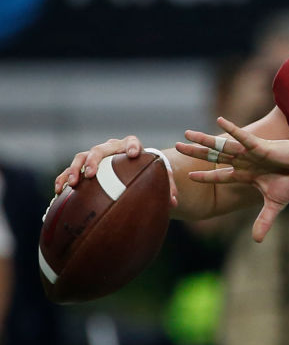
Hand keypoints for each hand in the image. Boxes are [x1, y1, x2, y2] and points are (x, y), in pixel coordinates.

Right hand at [55, 136, 178, 206]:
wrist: (133, 169)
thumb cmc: (147, 174)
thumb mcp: (158, 178)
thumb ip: (167, 187)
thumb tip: (173, 203)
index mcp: (131, 147)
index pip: (132, 141)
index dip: (132, 146)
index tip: (134, 153)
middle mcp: (111, 148)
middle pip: (100, 149)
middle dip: (95, 160)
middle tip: (92, 173)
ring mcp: (95, 157)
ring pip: (81, 157)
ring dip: (75, 169)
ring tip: (72, 182)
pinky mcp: (83, 167)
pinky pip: (69, 171)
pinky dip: (63, 179)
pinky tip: (58, 191)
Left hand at [176, 116, 288, 240]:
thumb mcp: (275, 204)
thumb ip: (264, 220)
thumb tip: (257, 241)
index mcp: (246, 174)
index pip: (221, 176)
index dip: (205, 176)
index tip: (189, 176)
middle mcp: (244, 162)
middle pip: (214, 157)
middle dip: (196, 153)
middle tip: (176, 148)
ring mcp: (249, 153)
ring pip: (222, 146)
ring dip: (204, 140)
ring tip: (186, 133)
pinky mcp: (259, 146)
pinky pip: (242, 137)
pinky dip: (231, 129)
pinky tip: (219, 121)